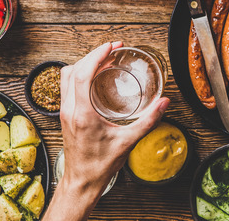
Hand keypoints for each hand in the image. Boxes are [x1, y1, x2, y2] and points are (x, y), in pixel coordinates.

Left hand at [59, 41, 169, 192]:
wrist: (82, 181)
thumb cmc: (101, 165)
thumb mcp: (129, 141)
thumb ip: (148, 121)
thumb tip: (164, 103)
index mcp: (83, 114)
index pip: (83, 75)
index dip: (96, 56)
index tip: (110, 47)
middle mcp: (70, 110)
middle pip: (73, 70)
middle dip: (93, 55)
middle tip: (112, 49)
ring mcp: (64, 112)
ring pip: (66, 77)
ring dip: (83, 63)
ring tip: (104, 59)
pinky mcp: (65, 115)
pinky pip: (67, 86)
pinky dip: (79, 74)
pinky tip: (95, 77)